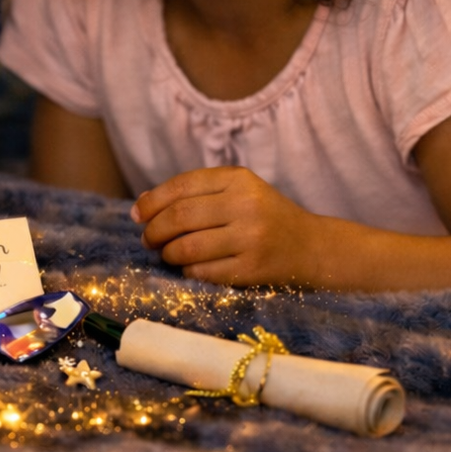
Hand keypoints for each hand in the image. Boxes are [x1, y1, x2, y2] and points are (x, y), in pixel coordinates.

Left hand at [130, 167, 317, 285]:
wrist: (312, 248)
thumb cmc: (265, 217)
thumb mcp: (238, 192)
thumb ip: (195, 193)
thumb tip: (143, 203)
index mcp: (239, 179)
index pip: (181, 186)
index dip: (152, 201)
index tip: (138, 215)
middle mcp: (246, 205)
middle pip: (179, 217)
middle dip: (154, 230)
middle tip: (147, 239)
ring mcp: (250, 238)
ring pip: (187, 247)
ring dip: (167, 253)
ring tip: (167, 254)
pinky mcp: (252, 270)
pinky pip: (202, 271)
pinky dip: (187, 270)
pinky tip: (189, 267)